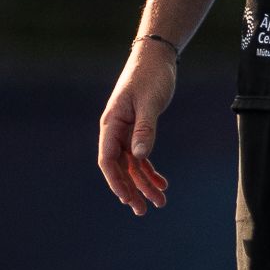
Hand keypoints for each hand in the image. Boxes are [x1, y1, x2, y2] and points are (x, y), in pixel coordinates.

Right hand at [98, 42, 177, 214]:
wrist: (156, 58)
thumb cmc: (150, 76)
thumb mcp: (149, 103)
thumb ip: (144, 129)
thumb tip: (139, 157)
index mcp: (112, 123)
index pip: (108, 159)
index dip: (115, 181)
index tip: (126, 199)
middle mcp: (116, 131)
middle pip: (120, 167)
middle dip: (131, 190)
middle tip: (143, 211)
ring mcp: (126, 132)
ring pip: (133, 165)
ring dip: (144, 184)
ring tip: (159, 202)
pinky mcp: (139, 130)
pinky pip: (142, 156)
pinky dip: (151, 170)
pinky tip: (162, 183)